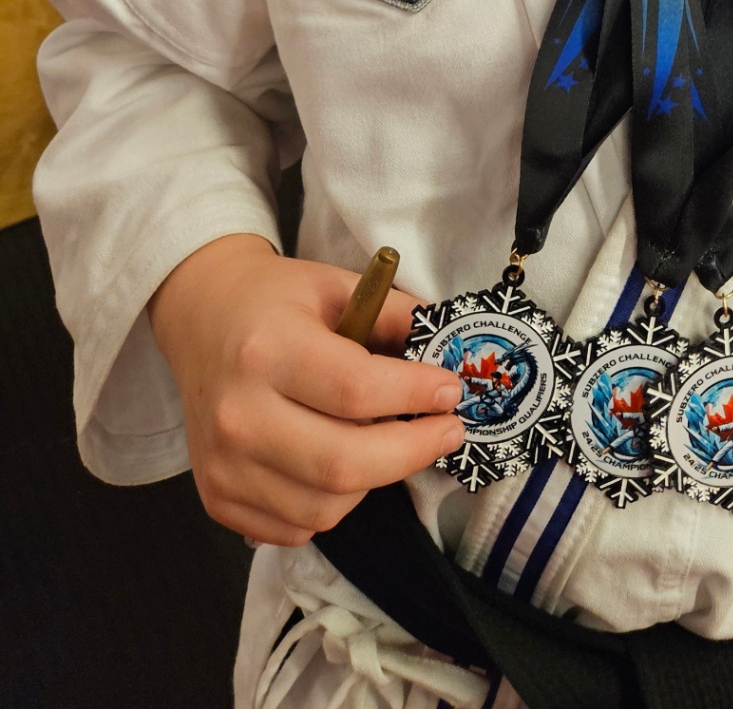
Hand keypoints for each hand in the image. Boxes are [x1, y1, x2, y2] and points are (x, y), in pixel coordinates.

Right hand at [147, 234, 462, 546]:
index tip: (450, 391)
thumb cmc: (275, 302)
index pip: (355, 389)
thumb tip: (451, 356)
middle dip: (412, 451)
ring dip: (375, 479)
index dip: (414, 395)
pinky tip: (343, 464)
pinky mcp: (217, 498)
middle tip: (446, 431)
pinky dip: (334, 504)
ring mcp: (223, 464)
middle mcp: (239, 414)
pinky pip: (296, 527)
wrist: (201, 319)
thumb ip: (395, 317)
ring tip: (389, 443)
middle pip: (344, 463)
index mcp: (267, 349)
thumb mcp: (336, 285)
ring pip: (326, 507)